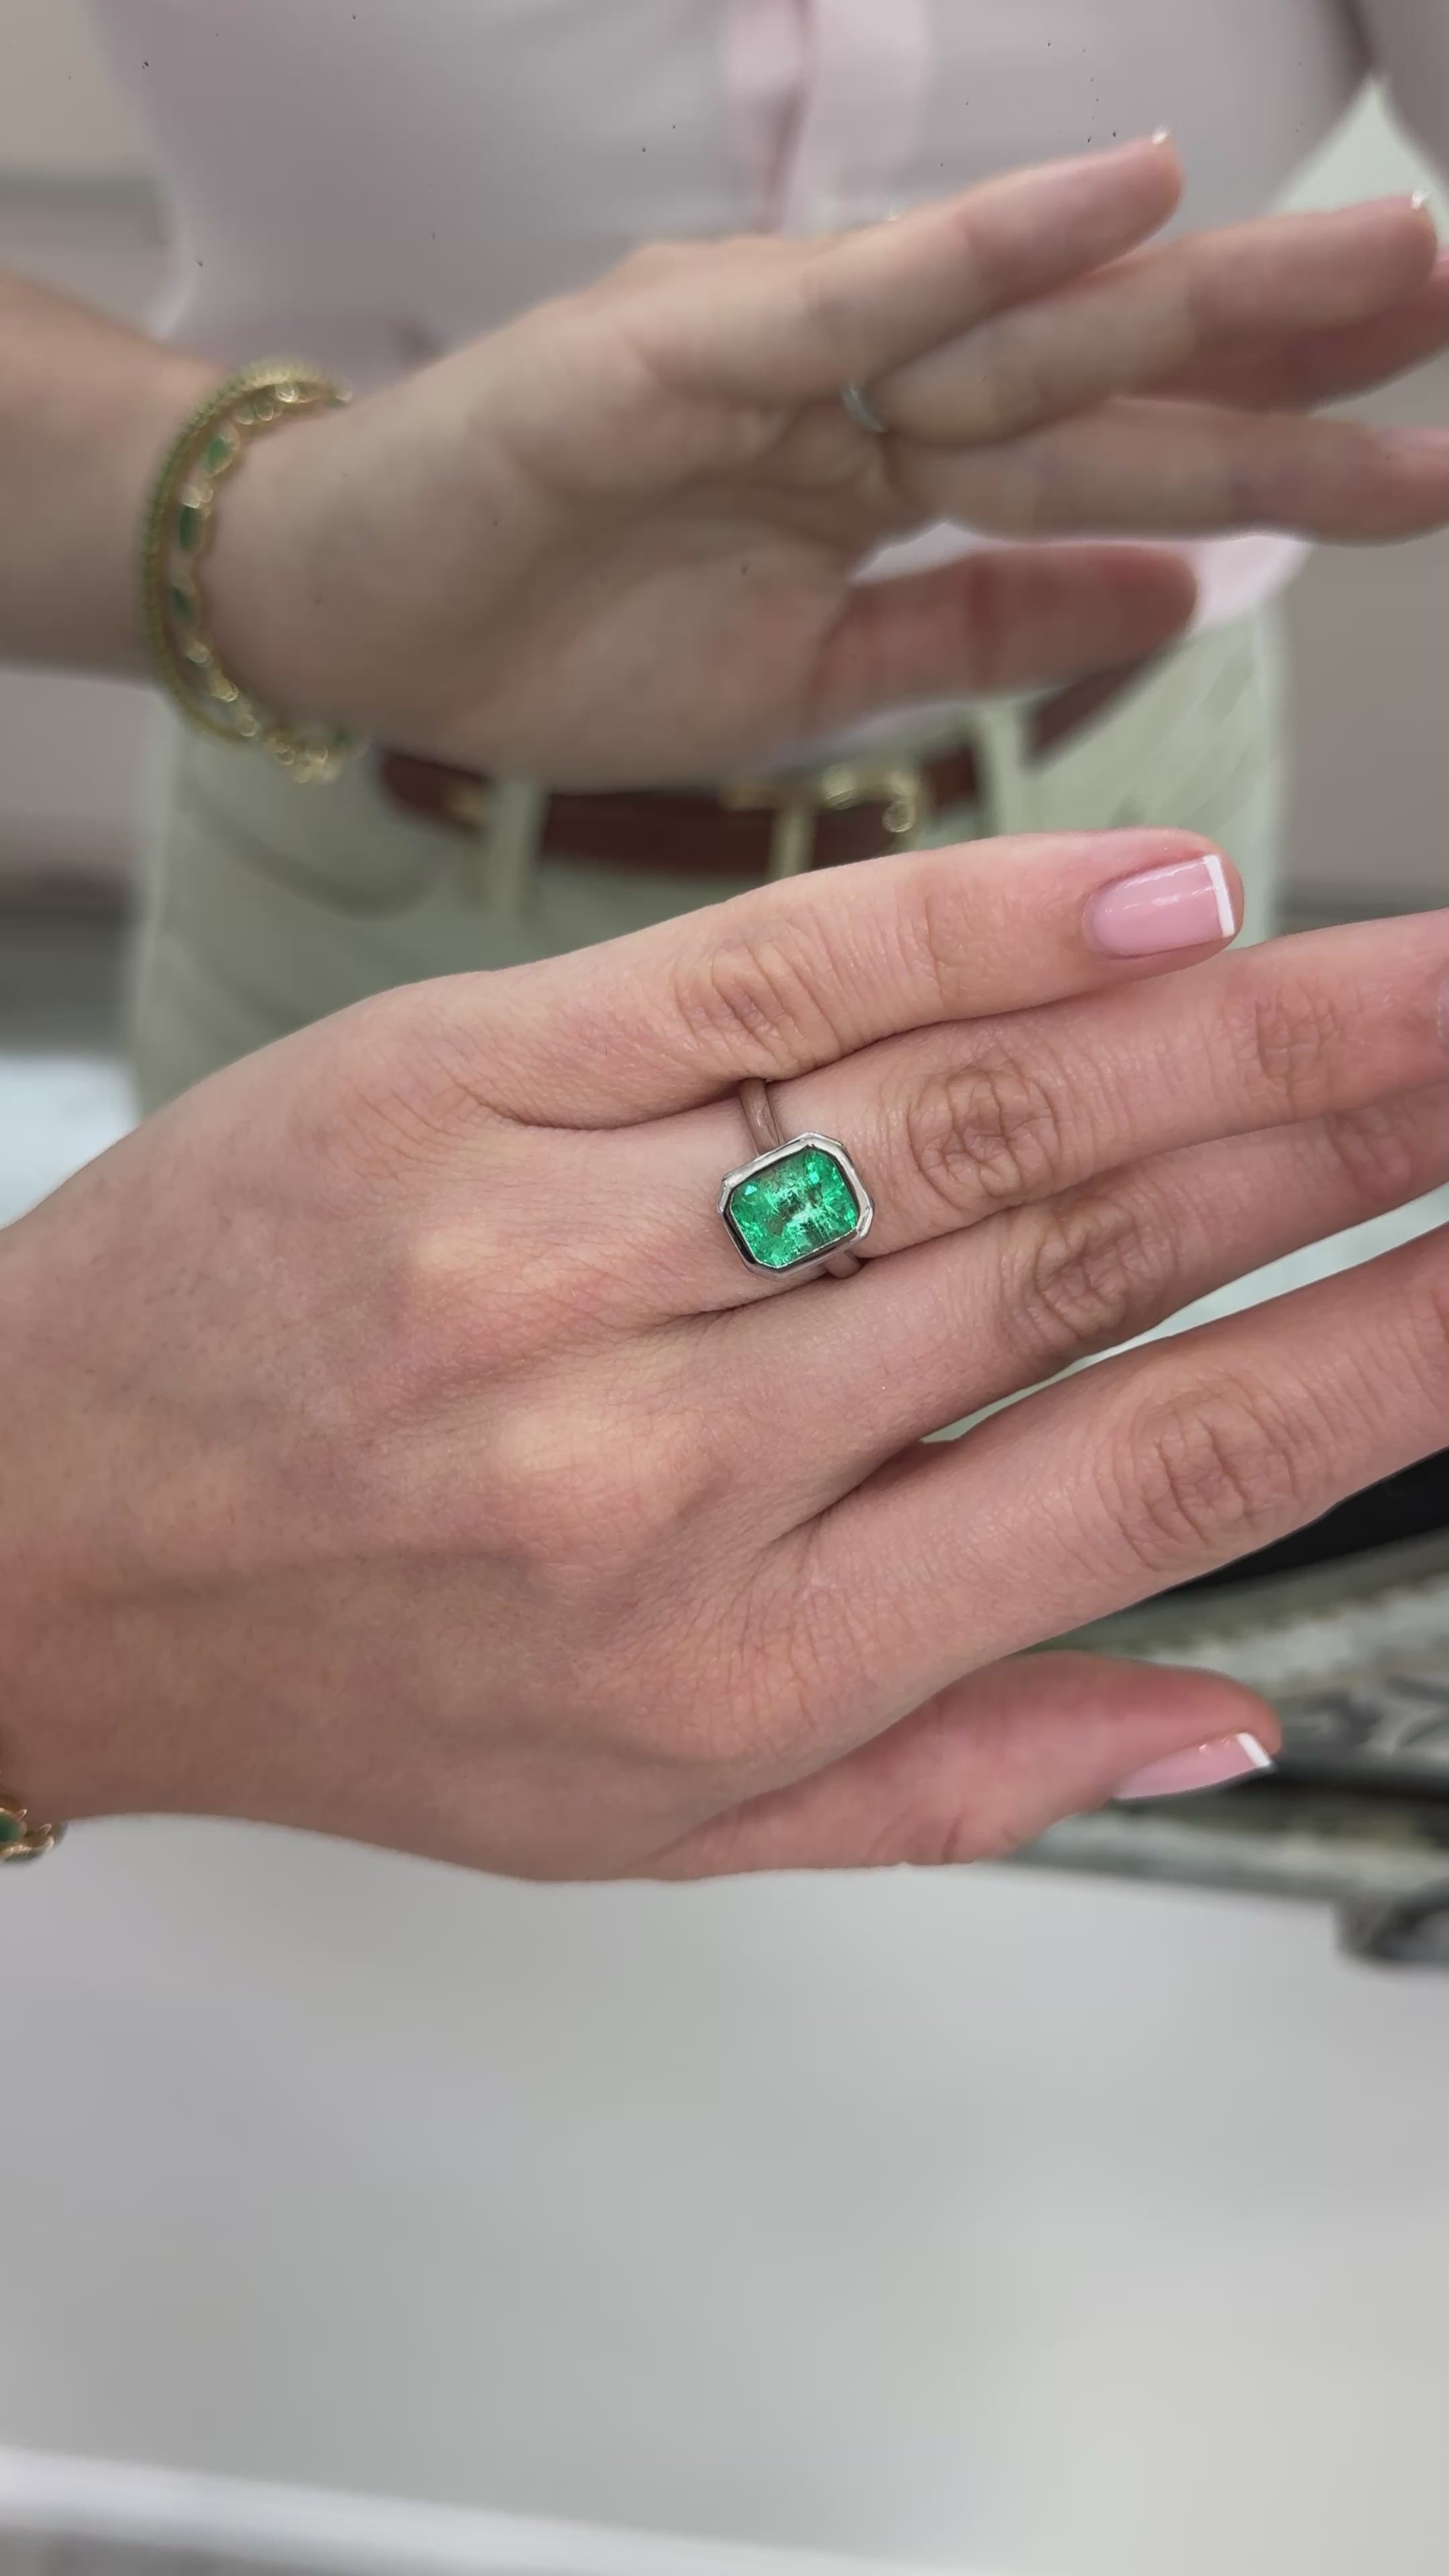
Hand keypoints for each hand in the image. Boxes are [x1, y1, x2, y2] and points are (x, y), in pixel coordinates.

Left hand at [4, 839, 1445, 1875]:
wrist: (30, 1544)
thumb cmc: (349, 1677)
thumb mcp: (649, 1825)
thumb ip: (951, 1777)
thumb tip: (1223, 1717)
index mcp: (749, 1661)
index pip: (1148, 1482)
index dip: (1377, 1355)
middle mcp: (672, 1470)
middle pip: (1091, 1256)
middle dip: (1349, 1130)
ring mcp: (558, 1263)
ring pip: (964, 1112)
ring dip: (1229, 1021)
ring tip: (1412, 967)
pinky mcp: (454, 1087)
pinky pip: (758, 985)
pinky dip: (972, 922)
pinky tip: (1153, 890)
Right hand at [208, 139, 1448, 782]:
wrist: (338, 623)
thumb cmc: (553, 642)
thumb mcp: (814, 675)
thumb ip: (989, 626)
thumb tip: (1177, 603)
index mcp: (893, 476)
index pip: (1116, 458)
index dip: (1277, 450)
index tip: (1431, 456)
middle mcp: (859, 393)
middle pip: (1104, 370)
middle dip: (1292, 347)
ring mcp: (773, 357)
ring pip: (1018, 321)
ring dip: (1201, 284)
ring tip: (1388, 262)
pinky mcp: (669, 351)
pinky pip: (848, 299)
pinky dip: (977, 246)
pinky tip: (1121, 194)